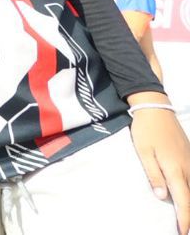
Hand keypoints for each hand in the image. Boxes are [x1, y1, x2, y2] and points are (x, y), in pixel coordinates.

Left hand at [128, 96, 189, 233]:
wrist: (156, 108)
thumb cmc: (146, 131)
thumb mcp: (144, 153)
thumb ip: (154, 175)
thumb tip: (163, 197)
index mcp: (175, 169)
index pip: (183, 200)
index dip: (185, 218)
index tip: (183, 231)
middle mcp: (188, 168)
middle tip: (185, 229)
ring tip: (187, 216)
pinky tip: (188, 193)